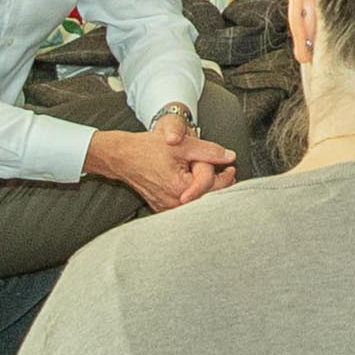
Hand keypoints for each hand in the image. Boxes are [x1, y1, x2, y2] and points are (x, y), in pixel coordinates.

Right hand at [91, 119, 237, 210]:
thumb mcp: (183, 145)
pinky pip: (186, 207)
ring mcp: (167, 209)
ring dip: (209, 192)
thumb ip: (209, 151)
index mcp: (180, 188)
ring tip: (217, 178)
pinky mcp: (163, 209)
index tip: (231, 166)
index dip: (224, 173)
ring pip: (198, 204)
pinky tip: (198, 186)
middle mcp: (174, 204)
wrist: (123, 157)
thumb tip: (230, 156)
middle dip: (220, 185)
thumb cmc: (148, 149)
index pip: (212, 184)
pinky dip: (195, 197)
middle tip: (229, 173)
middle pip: (208, 198)